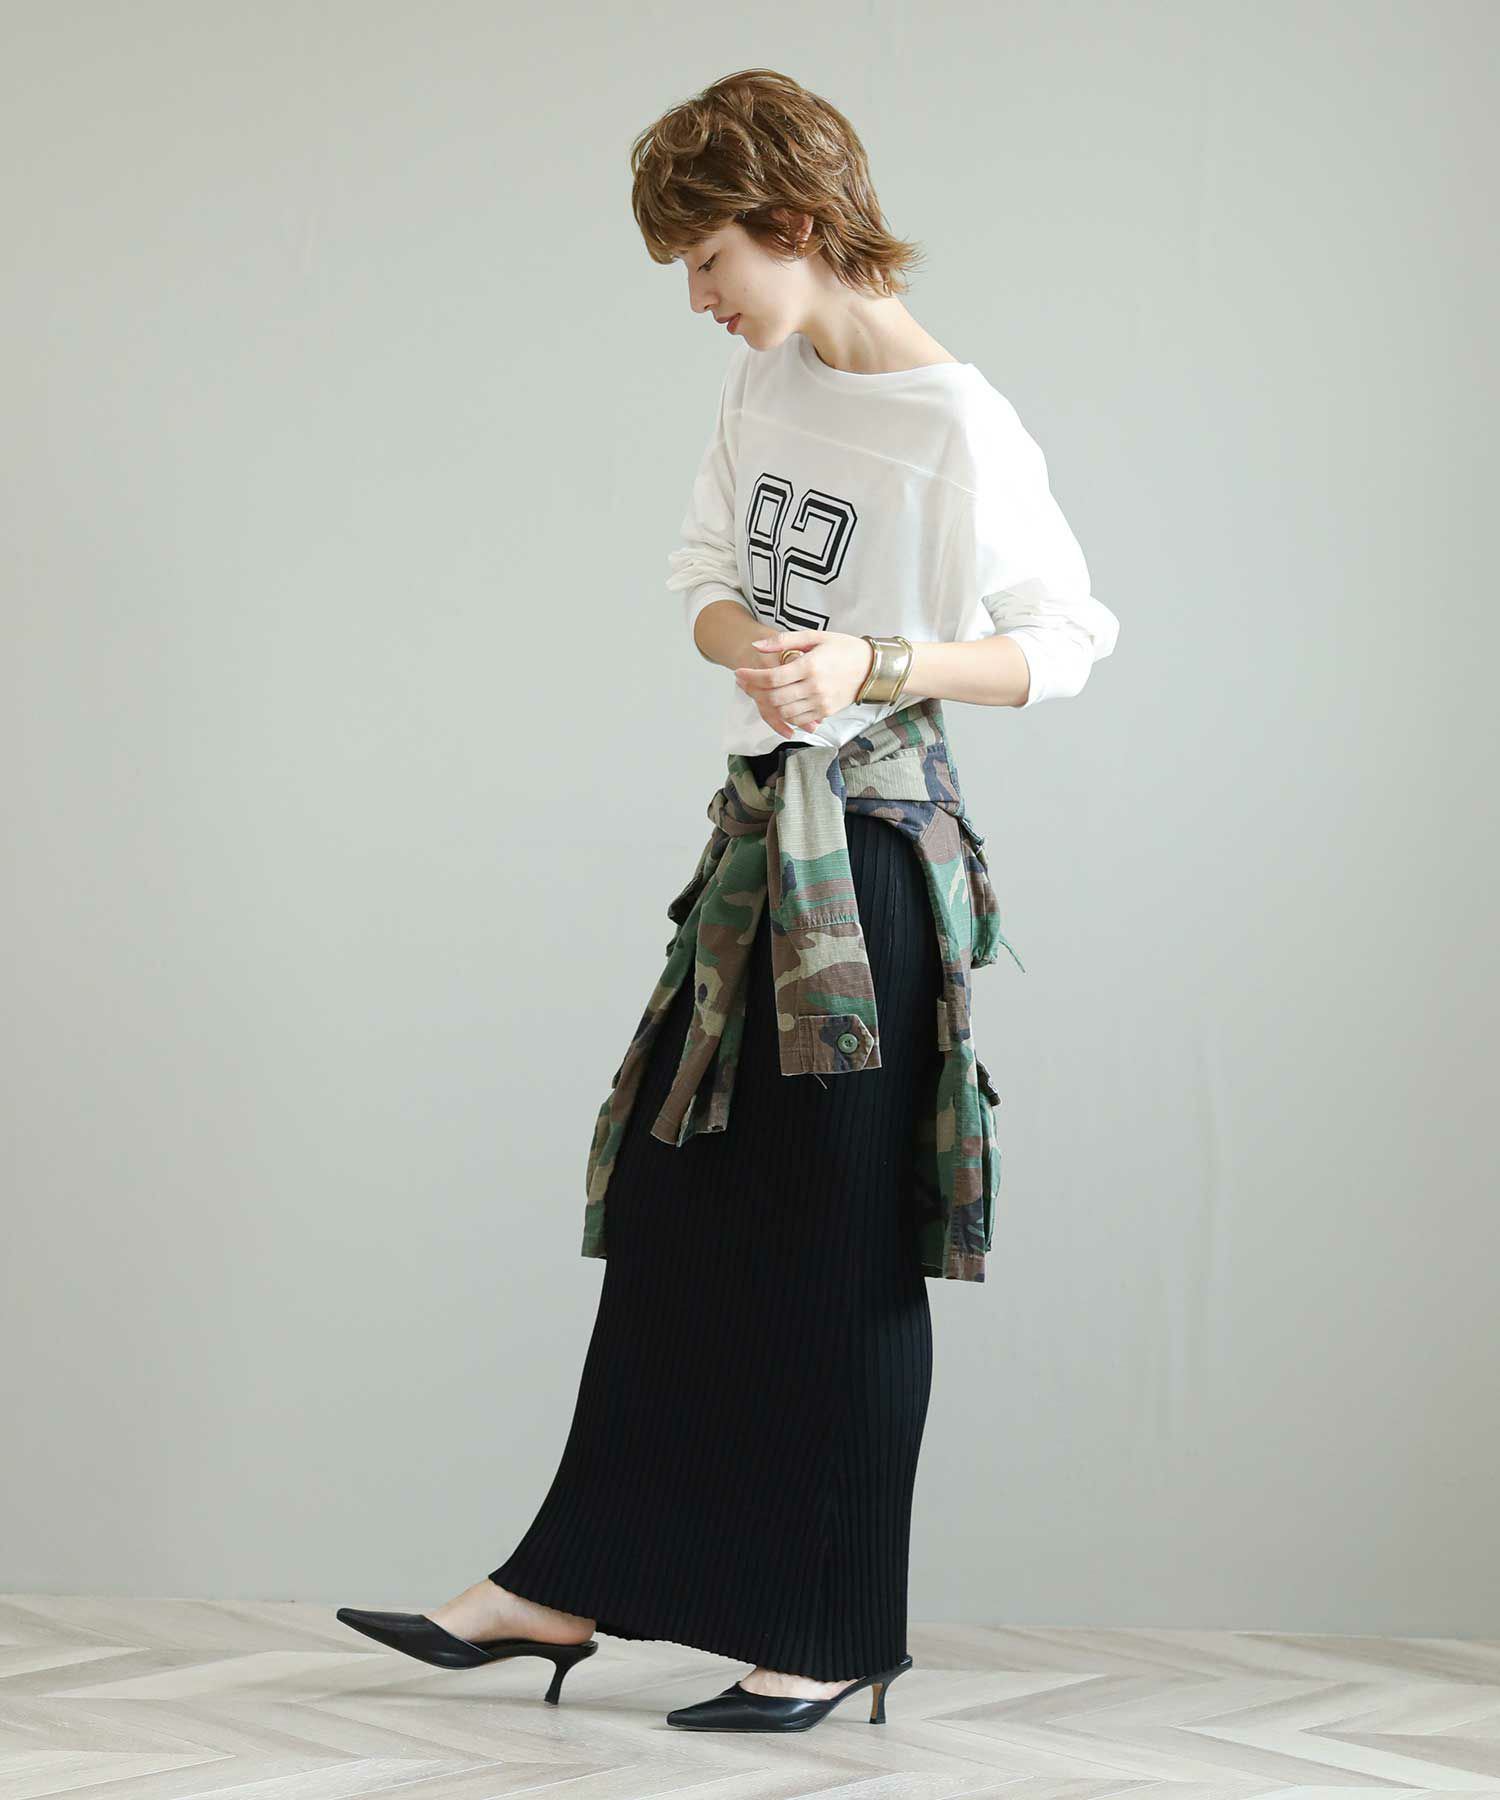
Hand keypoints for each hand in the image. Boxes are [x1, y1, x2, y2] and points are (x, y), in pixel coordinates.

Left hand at [732, 630, 873, 738]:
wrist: (872, 668)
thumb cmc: (843, 648)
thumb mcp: (815, 636)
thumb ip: (784, 640)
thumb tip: (757, 646)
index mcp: (810, 666)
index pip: (772, 677)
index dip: (752, 676)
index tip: (739, 672)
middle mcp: (814, 687)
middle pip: (774, 696)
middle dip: (753, 691)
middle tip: (743, 682)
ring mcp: (820, 703)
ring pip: (783, 712)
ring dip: (766, 704)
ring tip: (758, 693)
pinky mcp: (825, 713)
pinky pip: (797, 720)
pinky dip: (783, 714)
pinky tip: (777, 703)